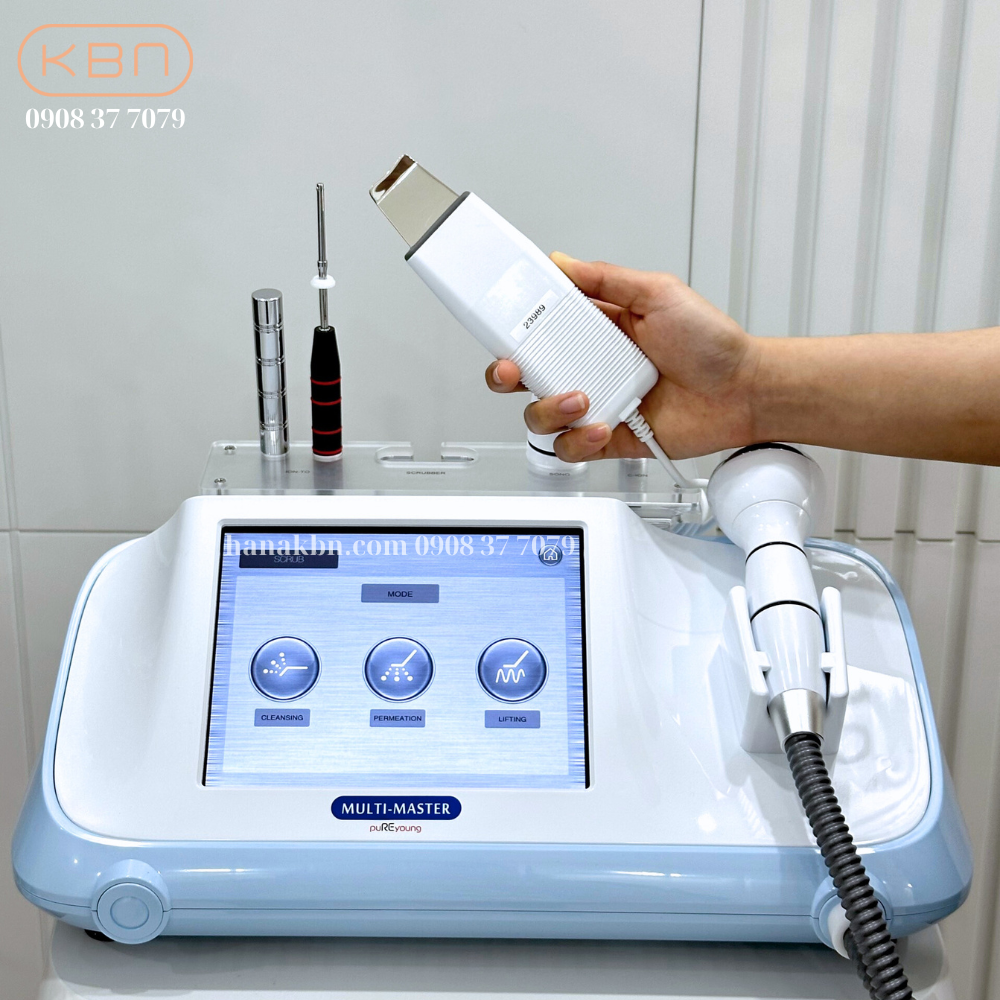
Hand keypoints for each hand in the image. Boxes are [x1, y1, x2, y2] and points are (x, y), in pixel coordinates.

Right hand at [485, 253, 761, 461]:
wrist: (742, 391)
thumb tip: (562, 262)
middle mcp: (590, 367)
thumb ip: (606, 278)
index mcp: (596, 330)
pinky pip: (572, 447)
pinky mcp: (609, 438)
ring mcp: (597, 404)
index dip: (514, 331)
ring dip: (549, 409)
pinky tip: (602, 425)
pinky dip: (579, 440)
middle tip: (514, 370)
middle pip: (527, 375)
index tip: (504, 329)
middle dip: (507, 374)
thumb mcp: (658, 293)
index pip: (539, 329)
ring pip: (541, 414)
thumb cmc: (711, 344)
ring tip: (581, 398)